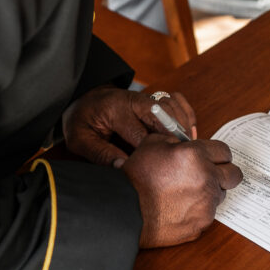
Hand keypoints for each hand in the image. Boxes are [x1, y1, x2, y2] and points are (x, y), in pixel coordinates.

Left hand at [62, 87, 195, 166]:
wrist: (86, 100)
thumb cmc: (83, 121)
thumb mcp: (80, 140)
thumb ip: (100, 154)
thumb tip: (124, 168)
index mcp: (115, 109)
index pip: (140, 134)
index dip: (149, 154)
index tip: (154, 171)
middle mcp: (135, 100)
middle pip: (163, 118)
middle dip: (172, 141)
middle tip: (178, 163)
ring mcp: (147, 98)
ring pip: (174, 108)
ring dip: (183, 129)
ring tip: (186, 152)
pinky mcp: (155, 99)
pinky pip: (178, 101)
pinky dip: (187, 115)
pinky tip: (189, 134)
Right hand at [121, 134, 242, 246]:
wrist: (125, 210)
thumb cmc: (135, 178)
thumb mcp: (152, 145)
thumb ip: (176, 141)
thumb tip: (188, 143)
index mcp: (196, 156)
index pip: (225, 151)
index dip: (218, 154)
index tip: (213, 158)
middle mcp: (206, 179)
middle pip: (234, 175)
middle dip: (224, 173)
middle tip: (209, 174)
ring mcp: (206, 204)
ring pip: (221, 195)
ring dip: (210, 192)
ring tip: (187, 193)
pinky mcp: (201, 223)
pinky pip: (208, 213)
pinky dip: (198, 210)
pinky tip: (180, 207)